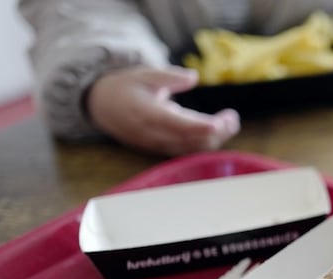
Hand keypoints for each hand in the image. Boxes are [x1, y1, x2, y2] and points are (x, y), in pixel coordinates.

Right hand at [86, 65, 239, 156]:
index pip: (180, 125)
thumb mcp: (144, 74)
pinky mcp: (160, 149)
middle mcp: (154, 134)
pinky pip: (186, 150)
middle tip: (232, 117)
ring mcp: (157, 145)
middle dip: (215, 132)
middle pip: (191, 140)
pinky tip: (217, 130)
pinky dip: (204, 142)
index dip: (202, 126)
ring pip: (191, 148)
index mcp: (148, 114)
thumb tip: (193, 77)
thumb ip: (169, 77)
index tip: (221, 122)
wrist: (101, 107)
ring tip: (229, 121)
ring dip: (214, 138)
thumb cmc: (125, 87)